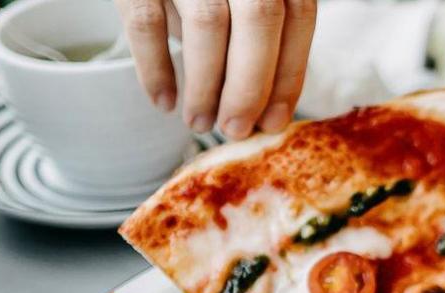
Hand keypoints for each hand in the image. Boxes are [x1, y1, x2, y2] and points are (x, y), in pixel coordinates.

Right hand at [114, 0, 315, 138]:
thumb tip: (264, 115)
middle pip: (259, 19)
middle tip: (234, 129)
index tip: (274, 122)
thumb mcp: (238, 7)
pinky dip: (157, 70)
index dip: (289, 74)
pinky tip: (164, 102)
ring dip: (205, 86)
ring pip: (208, 23)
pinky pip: (147, 23)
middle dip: (249, 86)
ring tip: (199, 122)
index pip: (297, 15)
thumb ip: (256, 44)